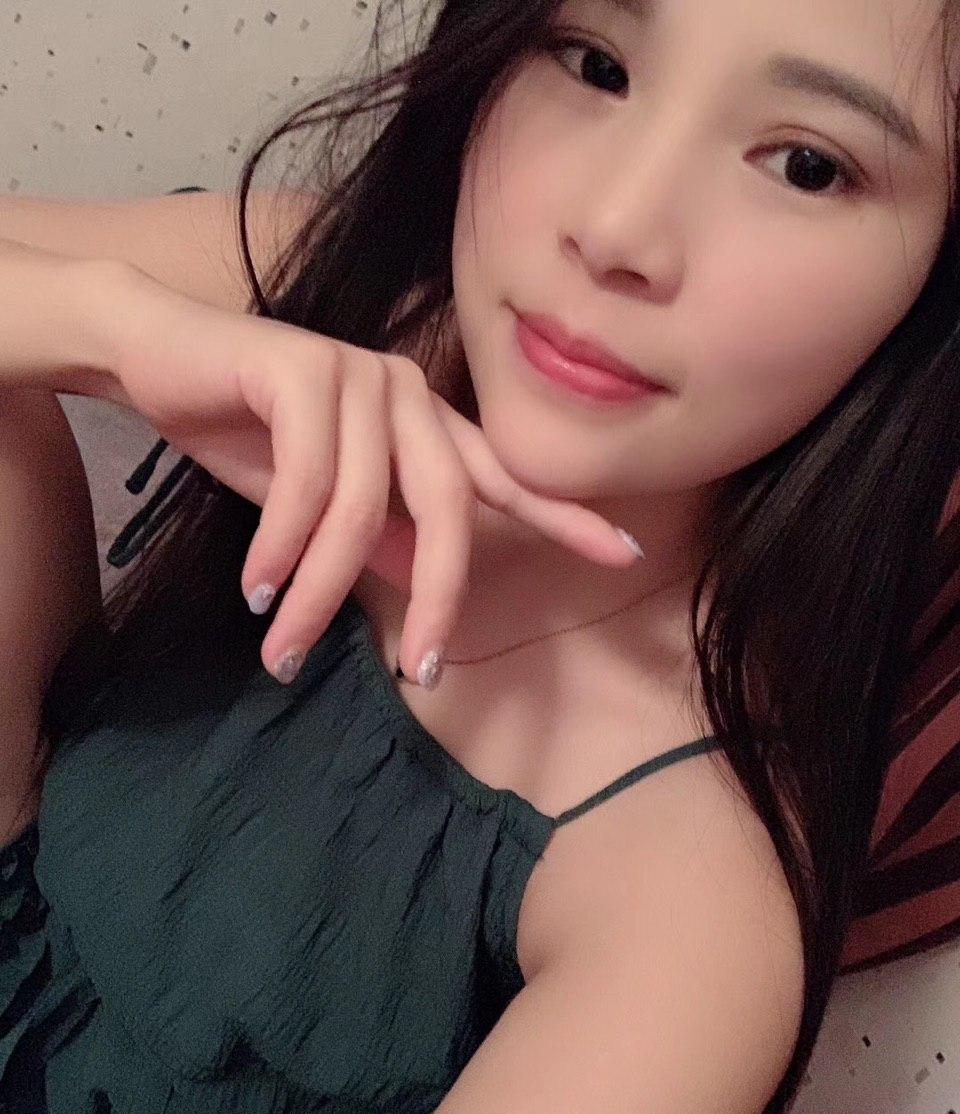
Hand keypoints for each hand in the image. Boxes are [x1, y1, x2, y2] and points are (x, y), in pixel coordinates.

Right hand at [108, 266, 640, 681]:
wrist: (158, 359)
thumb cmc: (248, 433)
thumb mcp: (322, 503)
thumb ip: (380, 537)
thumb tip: (417, 587)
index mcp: (425, 426)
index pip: (505, 477)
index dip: (566, 517)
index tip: (623, 556)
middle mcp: (408, 394)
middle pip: (449, 511)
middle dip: (437, 600)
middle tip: (418, 672)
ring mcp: (360, 376)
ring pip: (362, 510)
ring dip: (318, 591)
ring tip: (281, 648)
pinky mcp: (302, 371)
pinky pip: (306, 483)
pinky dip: (279, 546)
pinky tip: (255, 587)